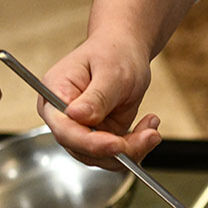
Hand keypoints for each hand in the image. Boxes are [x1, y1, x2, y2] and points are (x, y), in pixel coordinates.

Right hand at [38, 31, 162, 169]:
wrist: (125, 49)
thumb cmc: (113, 52)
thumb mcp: (110, 71)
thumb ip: (96, 97)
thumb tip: (76, 116)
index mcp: (54, 95)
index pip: (65, 130)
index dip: (90, 143)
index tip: (117, 145)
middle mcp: (64, 118)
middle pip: (84, 150)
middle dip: (119, 150)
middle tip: (150, 136)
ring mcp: (82, 130)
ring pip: (103, 157)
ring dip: (133, 149)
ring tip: (152, 128)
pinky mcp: (101, 137)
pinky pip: (117, 154)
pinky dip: (137, 146)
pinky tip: (150, 126)